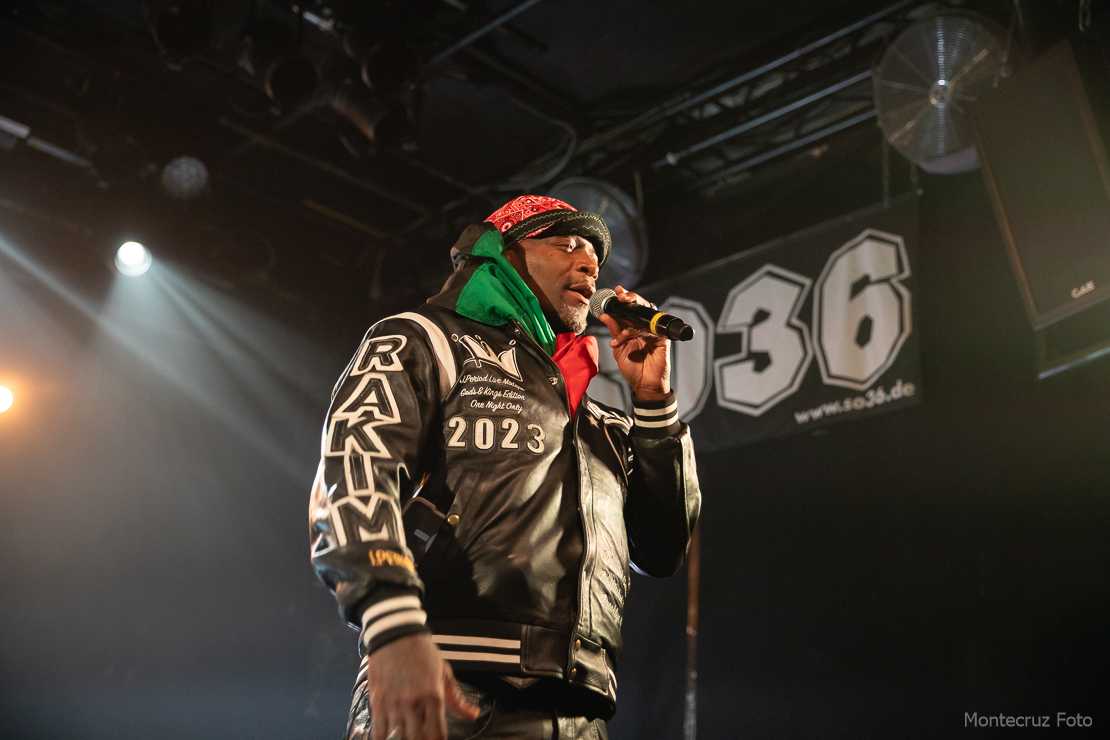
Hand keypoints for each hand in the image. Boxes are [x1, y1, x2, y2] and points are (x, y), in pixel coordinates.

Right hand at [367, 633, 478, 739]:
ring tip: (407, 738)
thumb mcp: (444, 672)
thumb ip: (457, 699)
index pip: (437, 733)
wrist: (395, 634)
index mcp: (433, 695)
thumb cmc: (423, 652)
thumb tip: (474, 715)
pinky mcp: (377, 701)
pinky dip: (383, 738)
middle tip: (422, 738)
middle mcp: (414, 702)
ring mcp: (394, 703)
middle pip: (417, 738)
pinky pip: (378, 730)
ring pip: (398, 737)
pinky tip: (388, 738)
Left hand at [598, 285, 670, 400]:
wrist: (644, 385)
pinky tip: (629, 333)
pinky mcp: (662, 339)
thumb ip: (614, 331)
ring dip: (633, 311)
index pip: (630, 309)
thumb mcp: (618, 348)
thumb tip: (605, 315)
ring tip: (621, 308)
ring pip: (646, 314)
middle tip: (621, 295)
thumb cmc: (632, 368)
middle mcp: (644, 327)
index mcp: (634, 328)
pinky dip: (639, 330)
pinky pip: (652, 329)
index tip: (616, 290)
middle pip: (640, 307)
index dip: (624, 299)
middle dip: (630, 298)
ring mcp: (654, 332)